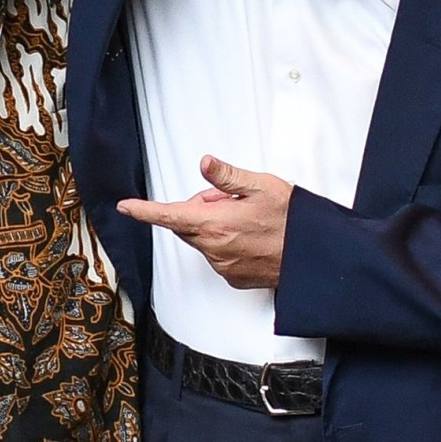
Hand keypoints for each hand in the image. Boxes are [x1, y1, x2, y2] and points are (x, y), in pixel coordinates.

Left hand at [116, 155, 292, 289]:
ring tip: (249, 220)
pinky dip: (228, 243)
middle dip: (202, 208)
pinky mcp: (234, 278)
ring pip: (205, 239)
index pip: (169, 215)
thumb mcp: (260, 186)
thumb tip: (205, 163)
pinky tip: (252, 237)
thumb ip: (226, 177)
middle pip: (189, 224)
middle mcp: (214, 249)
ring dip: (216, 226)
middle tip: (232, 199)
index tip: (125, 207)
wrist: (316, 257)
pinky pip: (219, 255)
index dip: (144, 210)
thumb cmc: (292, 220)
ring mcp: (223, 266)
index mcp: (215, 224)